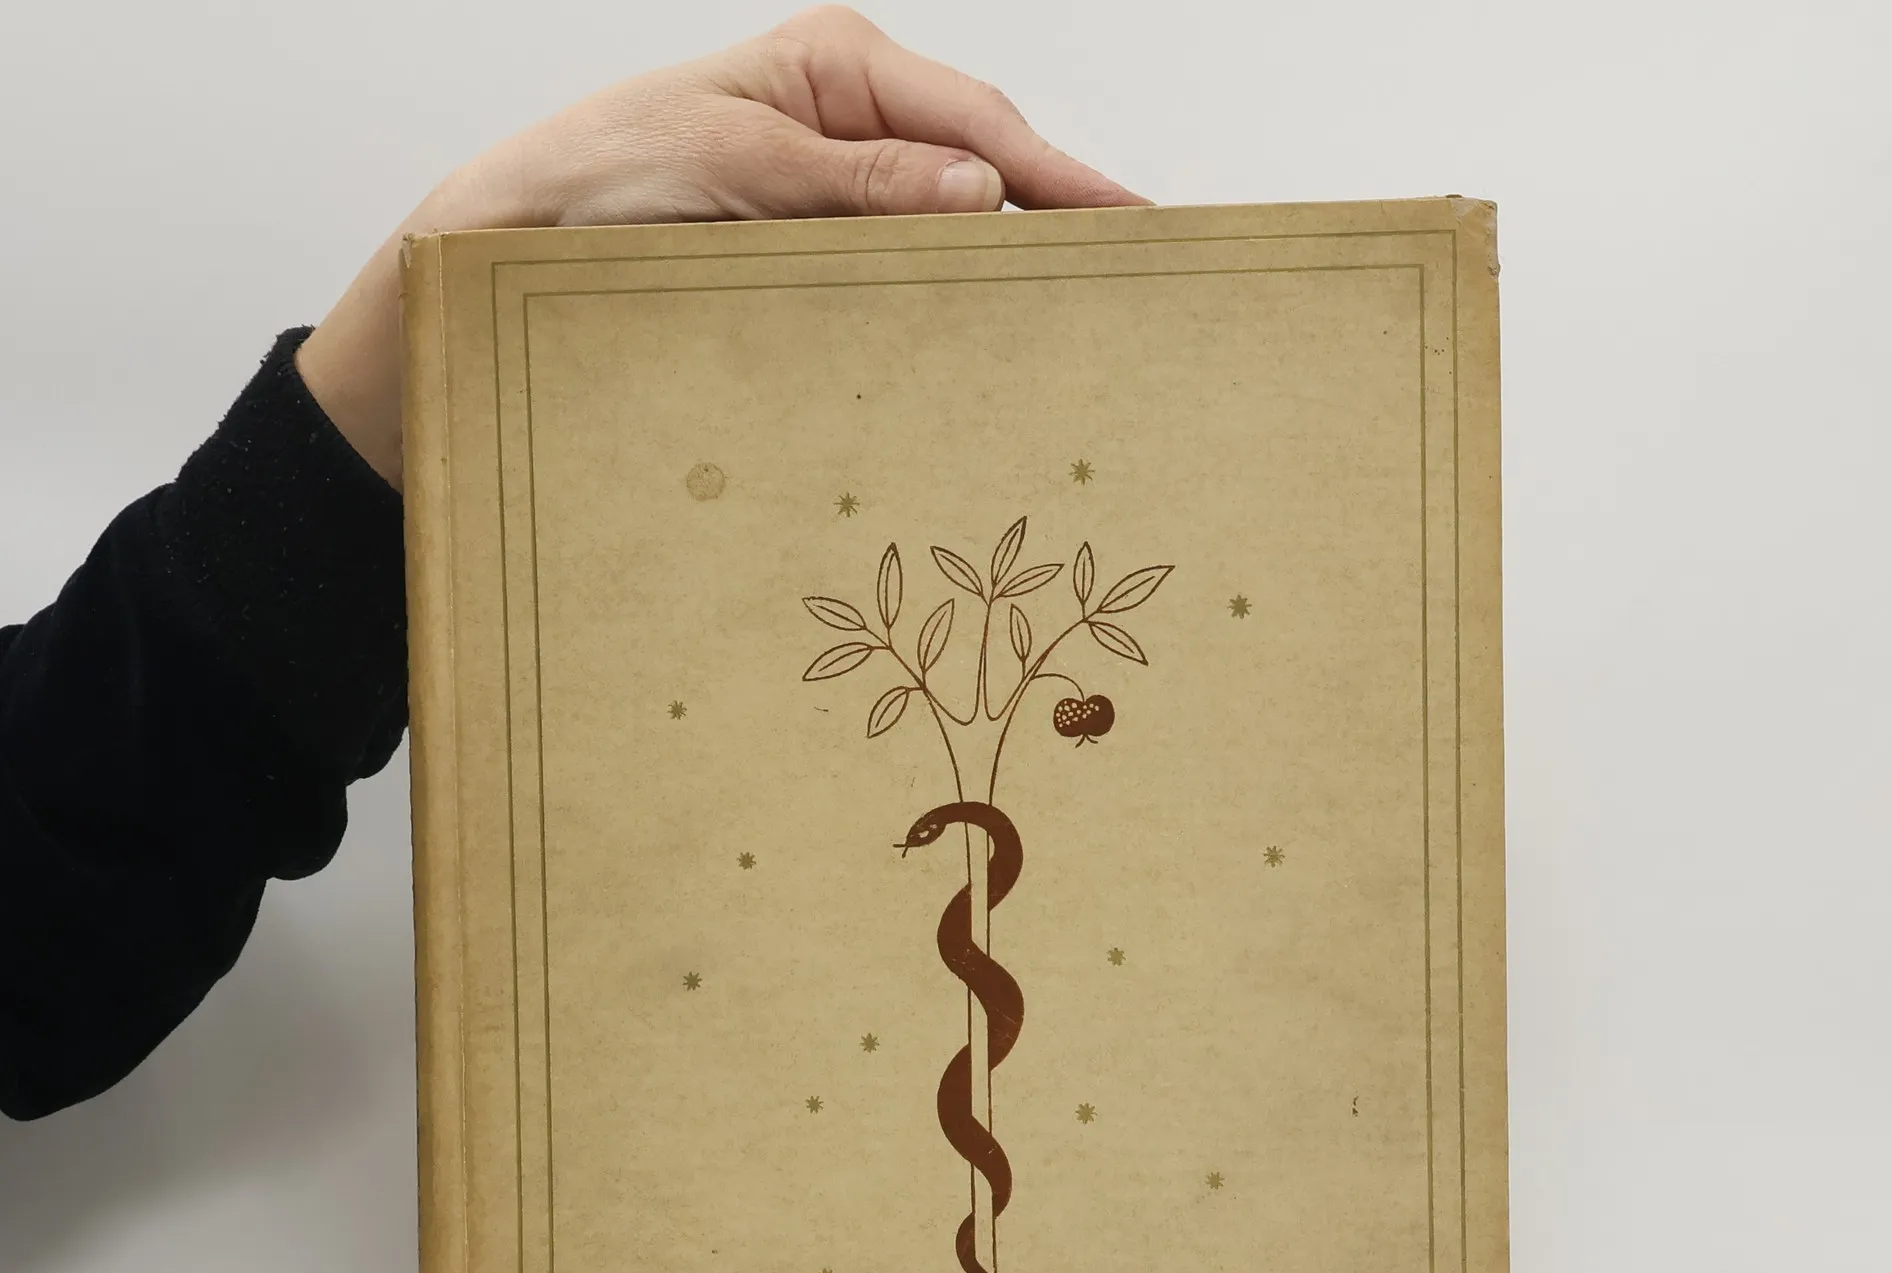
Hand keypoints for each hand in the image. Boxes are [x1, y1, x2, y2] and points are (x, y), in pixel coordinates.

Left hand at [297, 7, 1144, 485]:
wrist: (507, 248)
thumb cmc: (595, 179)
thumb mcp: (729, 165)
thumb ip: (856, 179)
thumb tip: (982, 193)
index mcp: (833, 66)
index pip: (977, 121)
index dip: (1063, 174)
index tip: (1134, 220)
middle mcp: (848, 119)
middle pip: (983, 166)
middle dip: (1056, 217)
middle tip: (1133, 278)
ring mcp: (836, 190)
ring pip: (951, 226)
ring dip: (1009, 269)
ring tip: (1083, 318)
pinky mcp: (815, 252)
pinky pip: (903, 272)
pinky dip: (949, 301)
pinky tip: (986, 337)